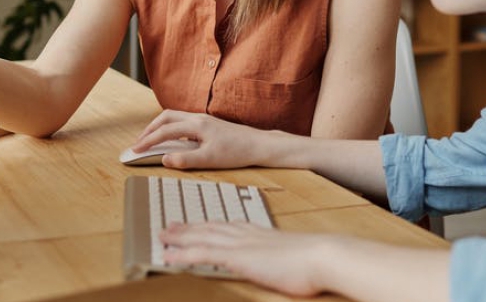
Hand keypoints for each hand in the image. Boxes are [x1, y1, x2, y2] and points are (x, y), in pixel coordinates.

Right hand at [132, 110, 274, 169]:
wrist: (259, 145)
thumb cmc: (237, 152)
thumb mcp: (210, 160)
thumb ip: (185, 160)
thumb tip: (164, 159)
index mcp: (196, 125)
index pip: (165, 131)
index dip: (148, 140)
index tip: (135, 150)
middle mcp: (198, 118)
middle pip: (166, 117)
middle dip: (149, 129)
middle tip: (139, 143)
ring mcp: (203, 119)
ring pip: (174, 117)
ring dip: (160, 127)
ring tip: (151, 140)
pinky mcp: (208, 124)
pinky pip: (183, 121)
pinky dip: (171, 128)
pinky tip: (172, 140)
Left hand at [161, 223, 330, 296]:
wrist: (322, 256)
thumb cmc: (315, 261)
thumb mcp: (295, 255)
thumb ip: (283, 256)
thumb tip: (284, 262)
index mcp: (260, 233)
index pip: (228, 226)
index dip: (209, 225)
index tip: (197, 223)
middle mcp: (246, 235)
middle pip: (210, 228)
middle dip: (188, 227)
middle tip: (170, 225)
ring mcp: (241, 245)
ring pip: (201, 237)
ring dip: (180, 237)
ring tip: (163, 236)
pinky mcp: (238, 258)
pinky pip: (202, 255)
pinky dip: (183, 254)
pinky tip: (169, 256)